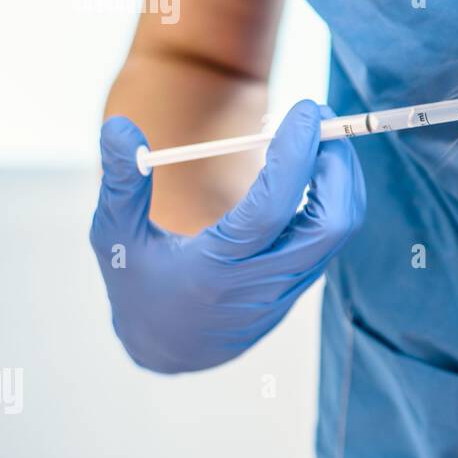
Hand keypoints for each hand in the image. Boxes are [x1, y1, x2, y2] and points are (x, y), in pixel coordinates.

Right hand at [89, 100, 364, 371]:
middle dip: (336, 162)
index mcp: (215, 269)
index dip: (296, 154)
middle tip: (319, 116)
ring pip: (340, 228)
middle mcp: (262, 282)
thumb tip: (120, 126)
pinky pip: (333, 235)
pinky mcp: (301, 284)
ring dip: (341, 174)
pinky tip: (312, 165)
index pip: (272, 208)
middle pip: (331, 222)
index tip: (305, 109)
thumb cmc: (137, 285)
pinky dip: (334, 193)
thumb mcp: (115, 237)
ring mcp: (288, 286)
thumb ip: (121, 182)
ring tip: (316, 134)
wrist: (169, 348)